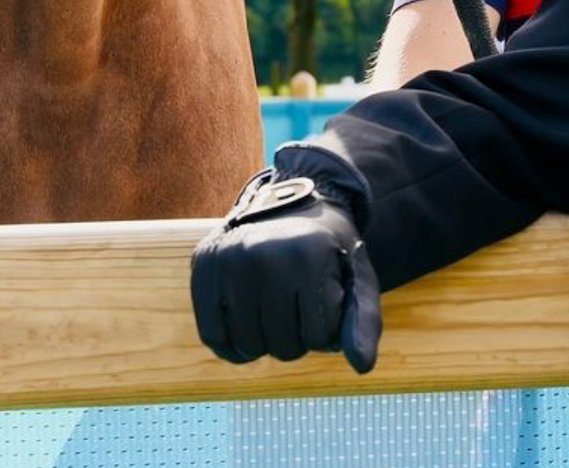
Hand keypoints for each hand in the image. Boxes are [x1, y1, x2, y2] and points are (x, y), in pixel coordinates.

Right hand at [190, 170, 381, 371]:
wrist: (286, 202)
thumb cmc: (325, 248)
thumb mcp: (356, 273)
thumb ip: (364, 319)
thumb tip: (363, 367)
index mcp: (308, 255)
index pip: (320, 338)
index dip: (327, 327)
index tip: (325, 295)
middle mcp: (265, 255)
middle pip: (284, 348)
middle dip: (296, 336)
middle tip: (297, 300)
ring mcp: (230, 260)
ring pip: (249, 348)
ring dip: (266, 340)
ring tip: (274, 304)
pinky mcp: (204, 267)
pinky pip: (213, 337)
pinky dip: (232, 342)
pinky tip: (247, 318)